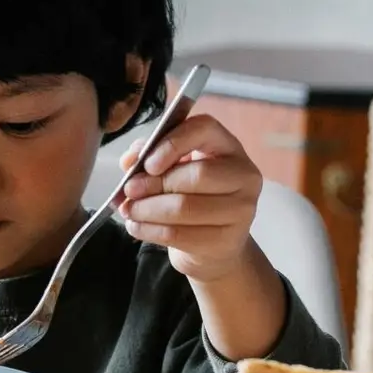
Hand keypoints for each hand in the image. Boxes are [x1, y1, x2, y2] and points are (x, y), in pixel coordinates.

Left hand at [116, 114, 261, 282]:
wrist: (211, 243)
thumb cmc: (190, 196)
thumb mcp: (173, 168)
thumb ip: (150, 155)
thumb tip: (130, 160)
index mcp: (228, 147)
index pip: (205, 129)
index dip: (173, 143)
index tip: (148, 163)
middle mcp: (243, 175)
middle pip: (196, 175)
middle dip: (154, 184)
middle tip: (128, 190)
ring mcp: (241, 210)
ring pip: (185, 208)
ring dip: (147, 210)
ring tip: (129, 210)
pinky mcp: (228, 240)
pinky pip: (180, 235)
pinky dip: (150, 231)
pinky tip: (136, 226)